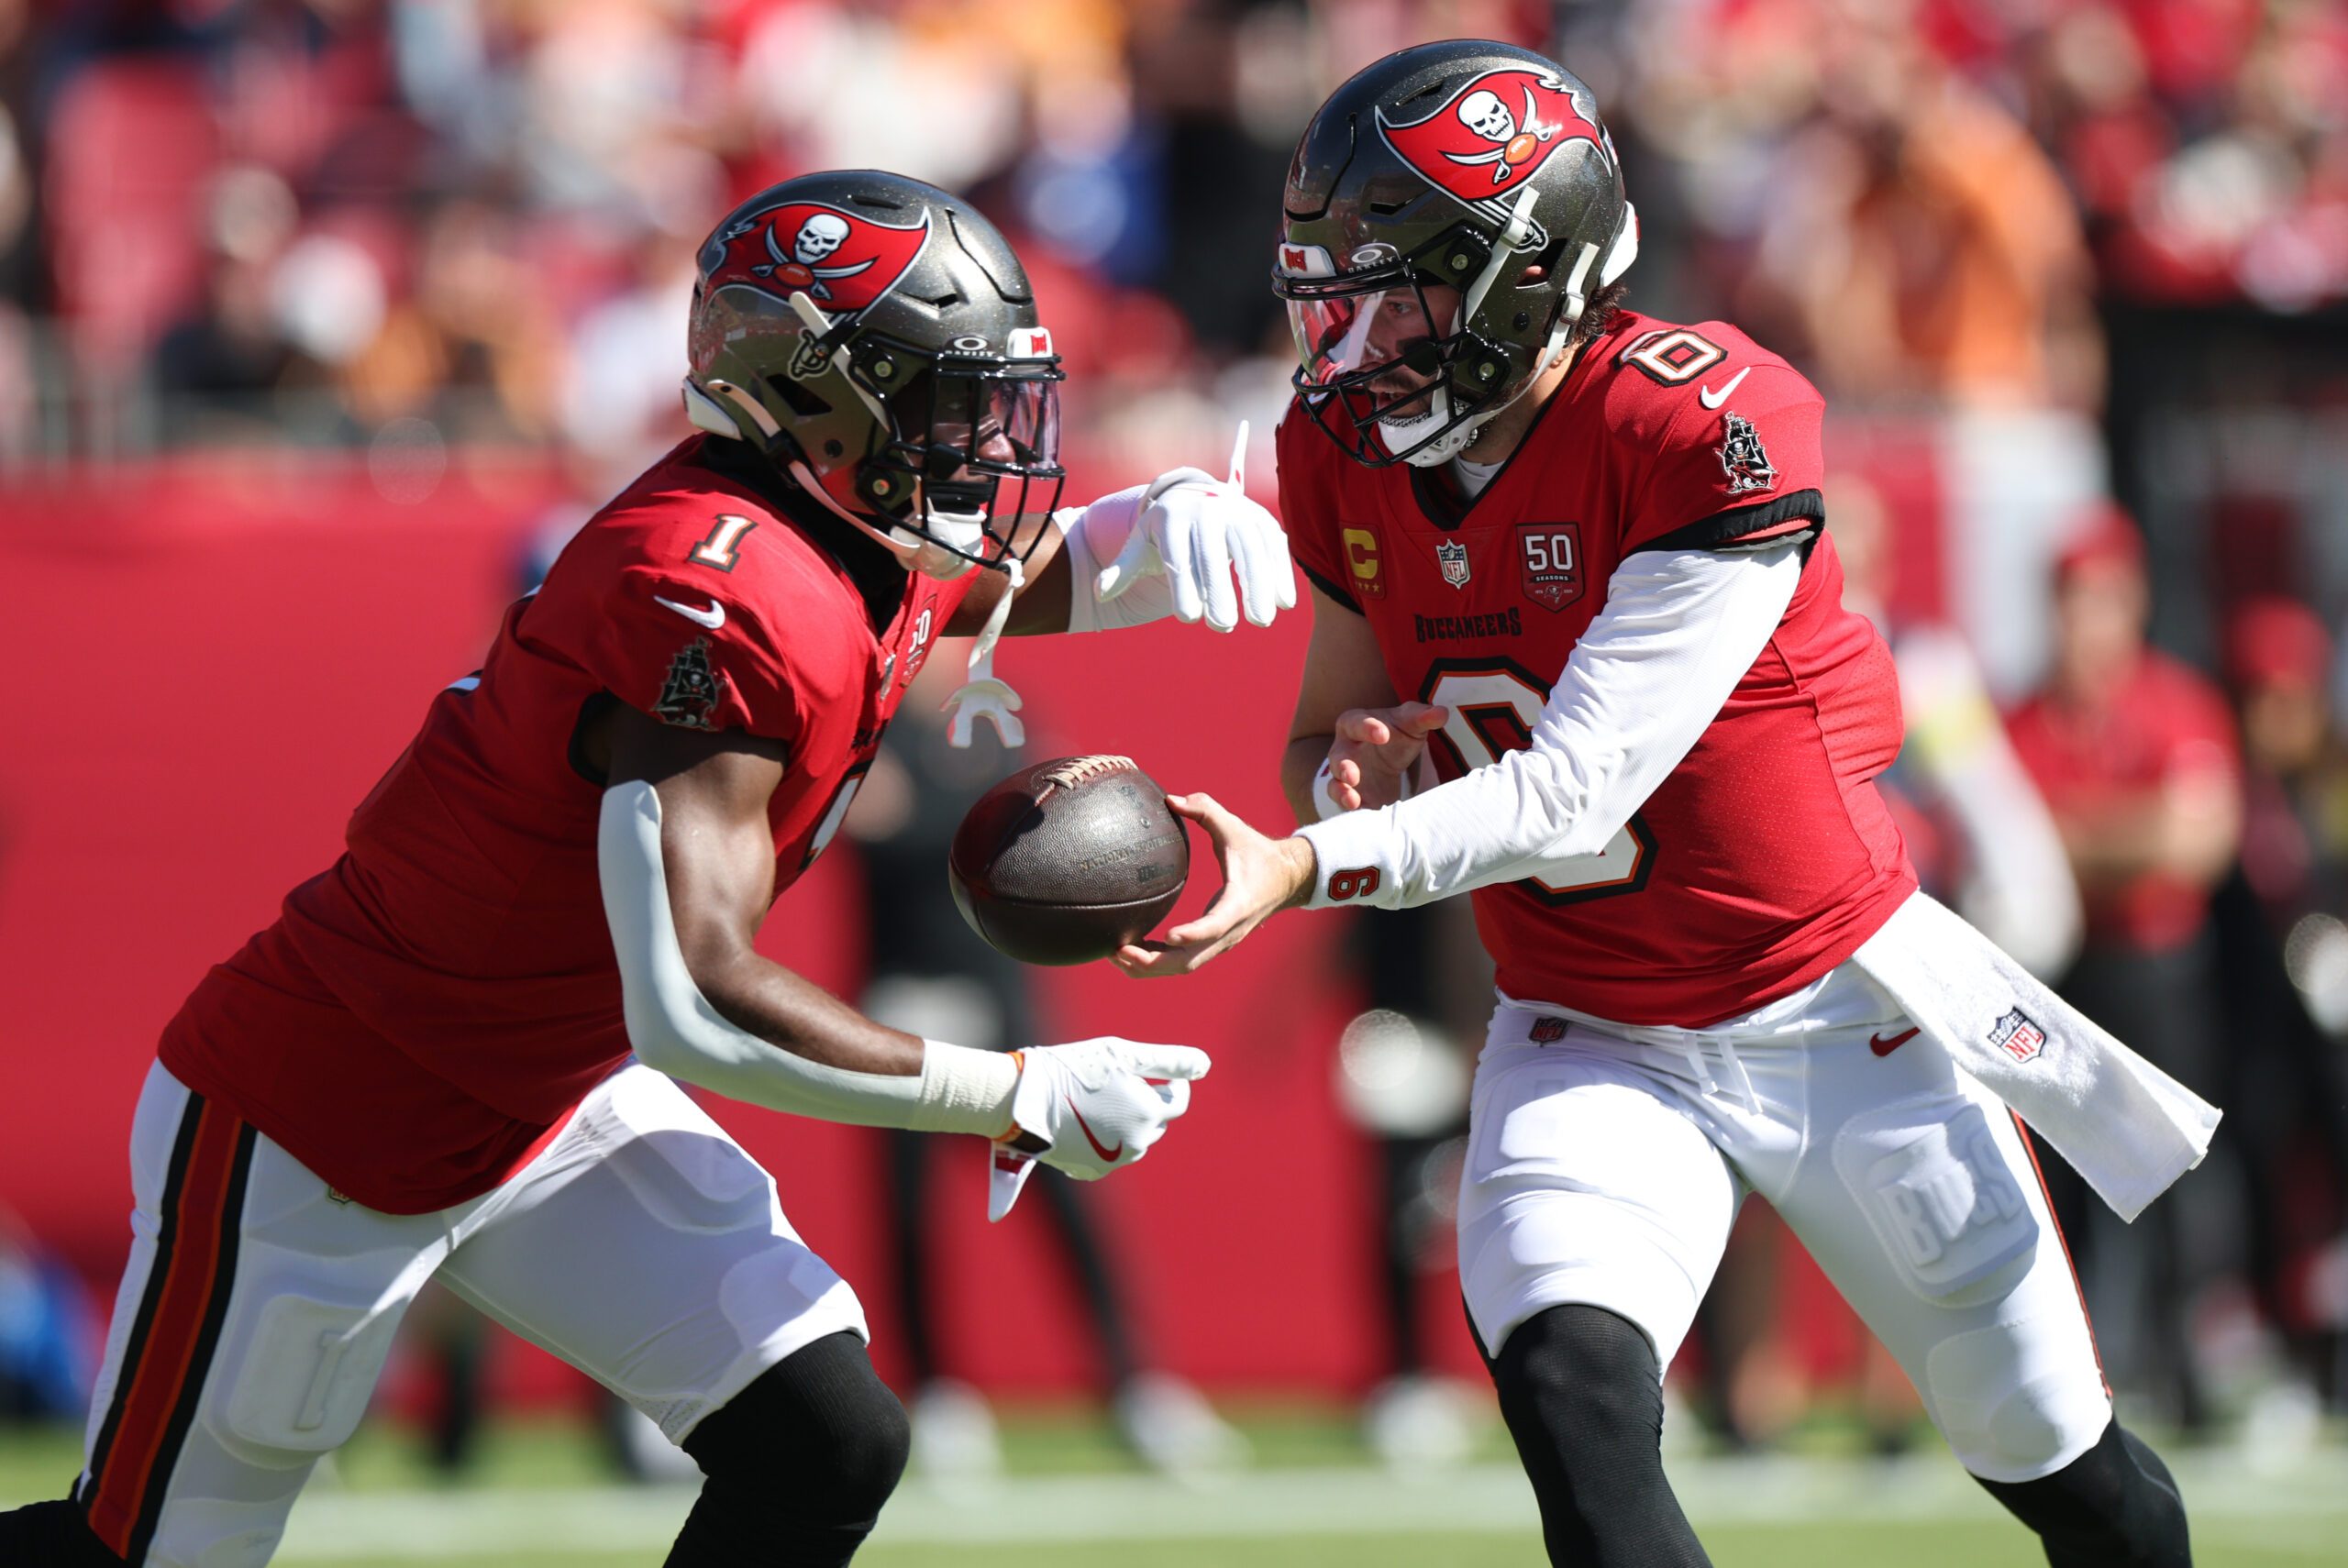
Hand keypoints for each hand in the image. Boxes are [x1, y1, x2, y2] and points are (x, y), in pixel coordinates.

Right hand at [986, 1036, 1210, 1219]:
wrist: (1024, 1100)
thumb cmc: (1075, 1069)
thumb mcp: (1124, 1054)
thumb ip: (1168, 1061)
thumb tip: (1205, 1064)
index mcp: (1148, 1114)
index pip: (1179, 1101)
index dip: (1172, 1083)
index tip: (1155, 1072)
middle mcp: (1136, 1144)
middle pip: (1156, 1122)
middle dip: (1147, 1102)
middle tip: (1119, 1082)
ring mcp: (1113, 1161)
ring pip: (1134, 1140)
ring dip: (1128, 1122)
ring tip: (1101, 1100)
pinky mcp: (1090, 1171)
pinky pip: (1110, 1155)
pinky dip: (1106, 1139)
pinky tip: (1086, 1121)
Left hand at [1093, 424, 1297, 631]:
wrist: (1198, 496)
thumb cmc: (1166, 532)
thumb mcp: (1141, 544)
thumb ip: (1123, 569)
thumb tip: (1099, 592)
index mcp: (1173, 517)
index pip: (1178, 556)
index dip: (1183, 587)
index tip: (1188, 619)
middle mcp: (1207, 510)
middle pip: (1214, 554)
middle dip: (1220, 591)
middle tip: (1222, 627)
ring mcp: (1238, 512)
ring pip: (1251, 550)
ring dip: (1259, 586)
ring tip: (1260, 621)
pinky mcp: (1262, 519)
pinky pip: (1274, 547)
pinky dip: (1281, 574)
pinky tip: (1284, 603)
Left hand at [1113, 793, 1316, 978]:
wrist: (1287, 880)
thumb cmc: (1258, 852)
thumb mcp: (1234, 827)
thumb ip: (1205, 809)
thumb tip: (1170, 799)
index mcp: (1238, 904)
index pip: (1215, 926)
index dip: (1192, 933)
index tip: (1169, 935)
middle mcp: (1229, 931)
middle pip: (1189, 961)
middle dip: (1152, 962)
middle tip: (1117, 951)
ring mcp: (1221, 943)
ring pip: (1182, 967)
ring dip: (1148, 967)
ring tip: (1113, 954)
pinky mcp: (1213, 945)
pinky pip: (1182, 961)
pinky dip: (1155, 961)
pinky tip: (1129, 950)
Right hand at [1327, 702, 1448, 811]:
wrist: (1389, 758)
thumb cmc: (1395, 734)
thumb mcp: (1411, 723)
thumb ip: (1424, 716)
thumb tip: (1442, 713)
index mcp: (1354, 723)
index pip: (1355, 723)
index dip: (1366, 728)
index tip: (1383, 734)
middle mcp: (1343, 749)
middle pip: (1337, 757)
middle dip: (1343, 766)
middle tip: (1352, 775)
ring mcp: (1343, 775)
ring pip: (1335, 783)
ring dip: (1341, 792)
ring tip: (1352, 800)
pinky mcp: (1350, 795)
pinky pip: (1343, 802)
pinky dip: (1350, 808)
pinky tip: (1360, 812)